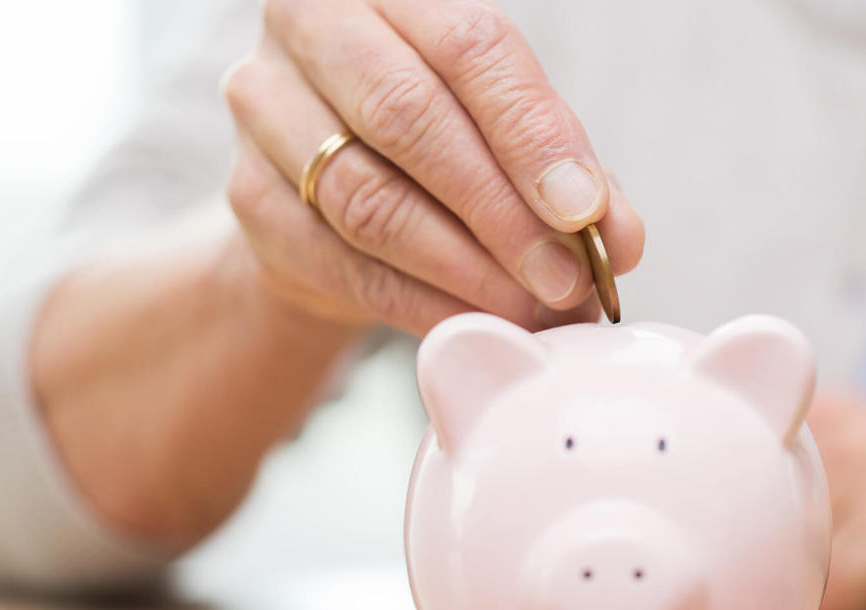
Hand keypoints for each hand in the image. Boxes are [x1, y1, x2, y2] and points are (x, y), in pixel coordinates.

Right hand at [222, 0, 644, 334]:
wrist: (324, 187)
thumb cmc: (435, 140)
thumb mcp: (505, 131)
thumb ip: (564, 171)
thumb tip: (617, 239)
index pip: (470, 46)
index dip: (534, 135)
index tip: (585, 213)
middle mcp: (311, 27)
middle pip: (408, 116)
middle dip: (499, 210)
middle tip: (562, 279)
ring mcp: (265, 110)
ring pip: (368, 199)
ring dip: (462, 268)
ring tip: (527, 309)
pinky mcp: (248, 197)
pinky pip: (340, 261)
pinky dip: (416, 304)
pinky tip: (469, 324)